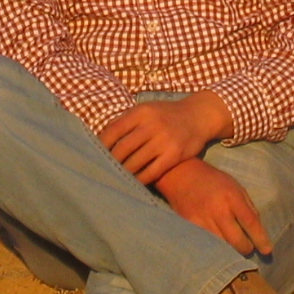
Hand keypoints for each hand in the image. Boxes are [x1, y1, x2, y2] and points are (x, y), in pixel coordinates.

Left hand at [99, 89, 228, 186]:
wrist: (199, 115)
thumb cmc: (166, 115)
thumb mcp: (146, 110)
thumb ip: (125, 121)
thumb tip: (99, 138)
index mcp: (140, 112)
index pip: (112, 131)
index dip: (100, 146)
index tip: (93, 156)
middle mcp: (151, 125)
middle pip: (121, 150)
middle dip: (110, 163)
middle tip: (102, 172)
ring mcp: (163, 140)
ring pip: (134, 164)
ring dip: (123, 173)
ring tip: (115, 179)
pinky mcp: (173, 155)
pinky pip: (150, 173)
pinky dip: (139, 180)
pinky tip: (133, 182)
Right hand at [157, 157, 273, 257]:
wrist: (181, 175)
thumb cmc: (213, 181)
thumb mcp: (236, 187)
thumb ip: (248, 207)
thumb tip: (257, 229)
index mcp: (232, 197)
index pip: (250, 222)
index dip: (260, 239)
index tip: (267, 250)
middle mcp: (218, 210)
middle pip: (236, 240)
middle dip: (245, 248)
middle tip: (249, 248)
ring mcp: (202, 220)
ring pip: (221, 246)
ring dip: (230, 251)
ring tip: (234, 249)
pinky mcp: (190, 227)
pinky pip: (206, 244)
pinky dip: (214, 248)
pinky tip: (218, 248)